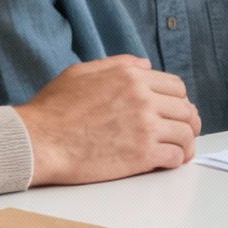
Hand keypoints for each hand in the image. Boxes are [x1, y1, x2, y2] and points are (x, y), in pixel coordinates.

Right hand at [16, 57, 202, 184]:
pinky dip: (176, 160)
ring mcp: (145, 127)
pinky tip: (168, 162)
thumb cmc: (53, 109)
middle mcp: (144, 98)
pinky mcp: (142, 155)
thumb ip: (118, 64)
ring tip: (182, 149)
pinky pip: (175, 156)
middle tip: (186, 131)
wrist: (39, 142)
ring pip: (185, 133)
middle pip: (185, 109)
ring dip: (186, 142)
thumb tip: (146, 65)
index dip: (179, 99)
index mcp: (131, 77)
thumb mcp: (82, 72)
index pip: (175, 86)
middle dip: (189, 120)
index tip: (175, 110)